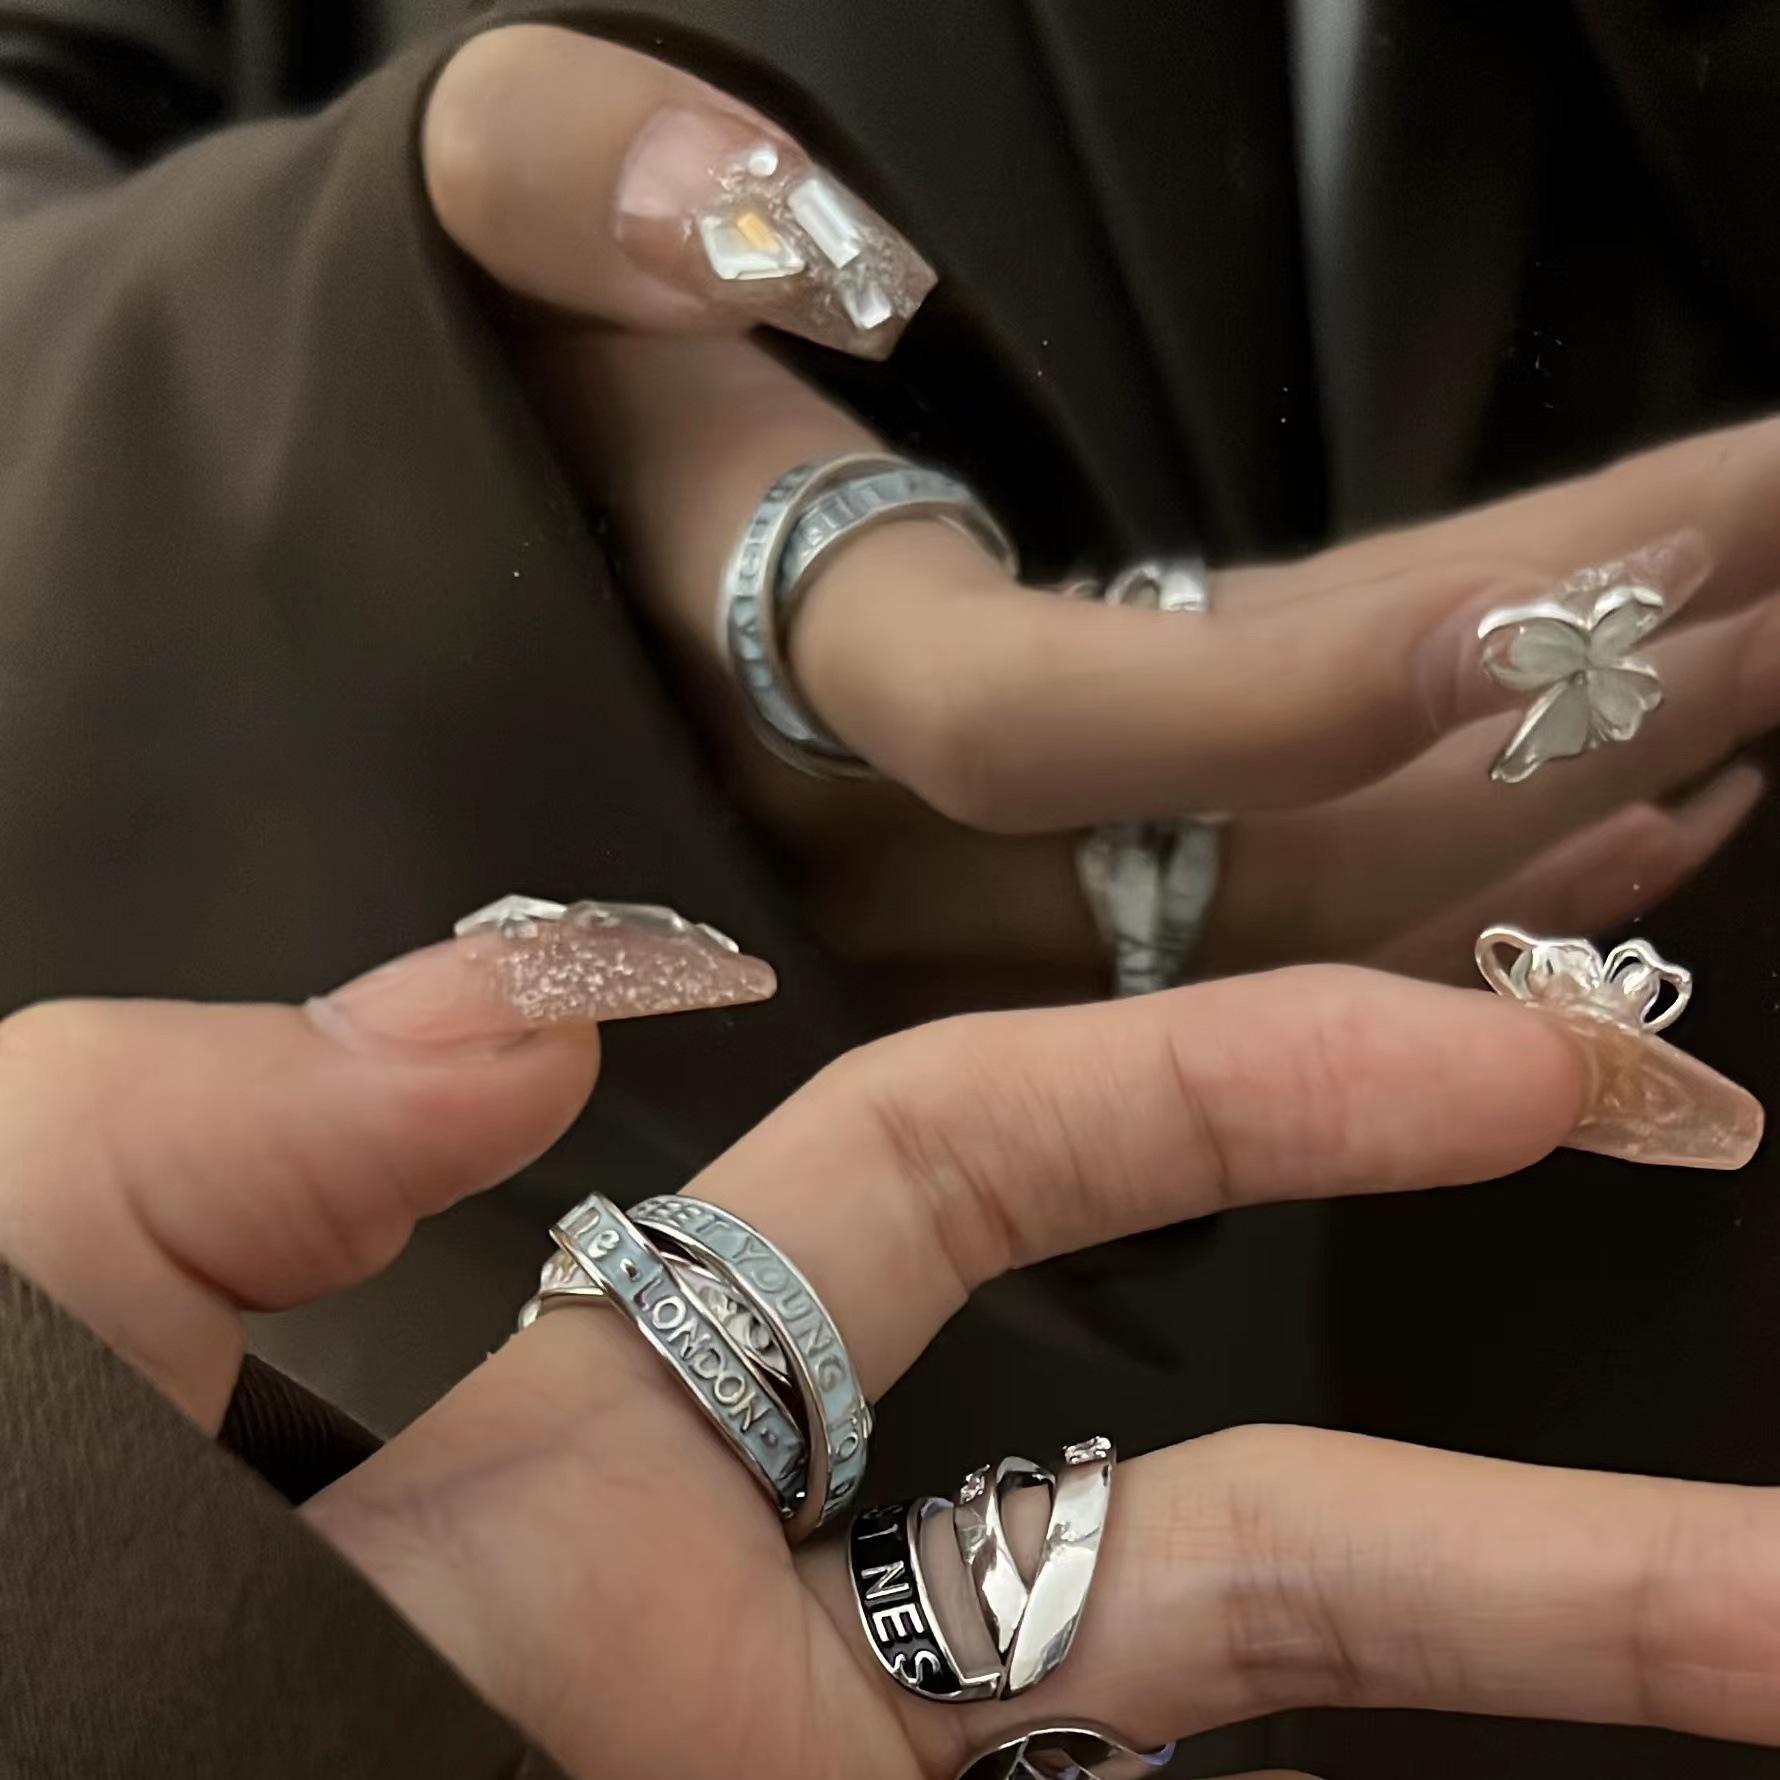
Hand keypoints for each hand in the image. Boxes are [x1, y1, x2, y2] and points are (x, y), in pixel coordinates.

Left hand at [4, 928, 1771, 1777]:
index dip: (1229, 1086)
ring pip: (1225, 1726)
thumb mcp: (49, 1300)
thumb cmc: (7, 1608)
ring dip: (1522, 1684)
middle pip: (1221, 1549)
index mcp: (611, 1435)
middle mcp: (771, 1643)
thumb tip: (541, 1004)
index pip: (974, 1175)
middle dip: (1516, 1519)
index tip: (1485, 1066)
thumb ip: (221, 1123)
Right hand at [423, 24, 1779, 1013]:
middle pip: (1262, 836)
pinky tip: (1656, 810)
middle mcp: (881, 853)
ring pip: (1306, 924)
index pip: (1058, 718)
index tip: (1668, 544)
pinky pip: (1281, 957)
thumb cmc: (513, 371)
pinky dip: (1486, 894)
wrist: (498, 543)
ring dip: (1575, 794)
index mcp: (775, 667)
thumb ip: (575, 179)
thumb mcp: (480, 208)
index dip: (1342, 674)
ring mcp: (966, 928)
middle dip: (1576, 687)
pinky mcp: (1032, 932)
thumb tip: (749, 216)